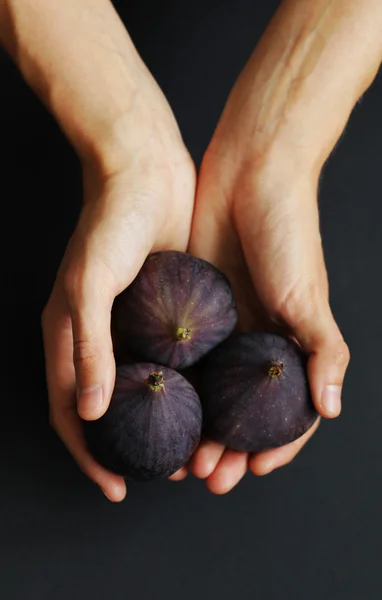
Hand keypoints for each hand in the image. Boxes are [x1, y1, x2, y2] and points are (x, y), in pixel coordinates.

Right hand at [41, 88, 194, 502]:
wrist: (145, 171)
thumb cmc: (109, 223)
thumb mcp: (90, 286)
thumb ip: (87, 349)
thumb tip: (87, 412)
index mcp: (69, 336)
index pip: (72, 412)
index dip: (90, 455)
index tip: (119, 489)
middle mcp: (101, 337)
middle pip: (113, 410)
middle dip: (135, 448)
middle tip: (170, 473)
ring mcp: (135, 326)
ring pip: (149, 391)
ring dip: (169, 425)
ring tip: (198, 448)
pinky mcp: (166, 311)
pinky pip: (175, 361)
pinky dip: (188, 388)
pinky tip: (212, 403)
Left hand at [172, 0, 381, 493]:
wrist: (249, 173)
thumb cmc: (288, 232)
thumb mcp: (307, 294)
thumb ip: (323, 351)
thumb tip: (331, 408)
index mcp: (288, 344)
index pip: (285, 411)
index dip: (274, 446)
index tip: (252, 470)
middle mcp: (255, 341)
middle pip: (240, 411)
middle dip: (227, 448)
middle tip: (205, 476)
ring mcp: (222, 326)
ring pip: (206, 392)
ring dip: (195, 428)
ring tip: (178, 457)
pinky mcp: (191, 306)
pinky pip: (181, 355)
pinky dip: (173, 386)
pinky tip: (156, 407)